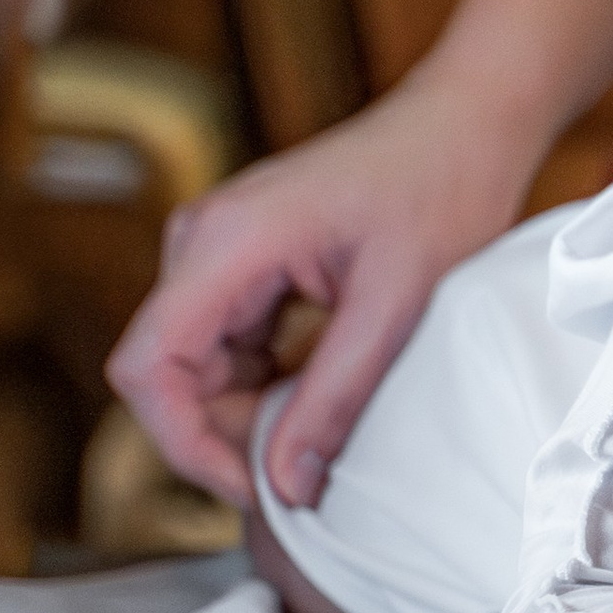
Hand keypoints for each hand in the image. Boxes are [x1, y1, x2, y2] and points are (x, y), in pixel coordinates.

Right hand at [107, 73, 540, 508]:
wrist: (464, 125)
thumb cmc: (441, 190)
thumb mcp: (398, 306)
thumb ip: (335, 397)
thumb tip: (283, 486)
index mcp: (226, 241)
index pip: (148, 366)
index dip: (184, 443)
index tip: (252, 487)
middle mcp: (202, 242)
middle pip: (169, 376)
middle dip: (228, 435)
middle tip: (309, 470)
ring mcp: (217, 253)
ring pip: (198, 369)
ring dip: (252, 414)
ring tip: (330, 428)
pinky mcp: (242, 267)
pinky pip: (229, 350)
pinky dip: (269, 387)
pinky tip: (327, 393)